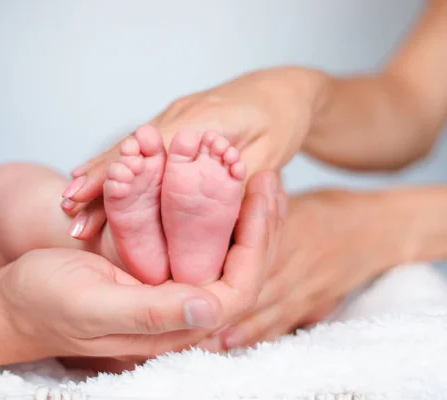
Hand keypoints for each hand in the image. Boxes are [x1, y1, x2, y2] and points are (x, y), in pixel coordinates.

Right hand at [0, 173, 282, 359]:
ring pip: (221, 253)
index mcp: (172, 326)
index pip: (238, 289)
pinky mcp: (153, 275)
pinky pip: (194, 243)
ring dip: (238, 214)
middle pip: (239, 269)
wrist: (14, 301)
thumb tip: (213, 308)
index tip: (261, 193)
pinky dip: (209, 212)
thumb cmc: (45, 303)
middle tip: (268, 176)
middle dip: (257, 223)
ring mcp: (167, 293)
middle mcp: (178, 313)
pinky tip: (217, 183)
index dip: (257, 241)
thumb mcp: (94, 305)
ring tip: (254, 174)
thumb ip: (152, 312)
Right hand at [61, 66, 324, 215]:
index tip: (83, 194)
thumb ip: (234, 183)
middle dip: (97, 179)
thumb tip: (207, 224)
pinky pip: (142, 148)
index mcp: (201, 123)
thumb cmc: (281, 121)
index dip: (114, 173)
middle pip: (129, 149)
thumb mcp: (268, 156)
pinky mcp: (176, 126)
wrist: (285, 90)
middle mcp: (180, 118)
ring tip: (71, 202)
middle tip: (67, 208)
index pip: (146, 151)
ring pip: (130, 149)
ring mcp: (174, 120)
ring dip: (101, 174)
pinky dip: (119, 165)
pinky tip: (97, 179)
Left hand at [201, 189, 402, 350]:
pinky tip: (229, 344)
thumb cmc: (331, 211)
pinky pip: (281, 325)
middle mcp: (295, 266)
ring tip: (197, 336)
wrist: (380, 230)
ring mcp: (305, 290)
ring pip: (262, 312)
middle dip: (217, 305)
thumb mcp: (296, 202)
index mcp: (289, 236)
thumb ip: (262, 210)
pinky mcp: (313, 306)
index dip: (219, 269)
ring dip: (229, 326)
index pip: (249, 254)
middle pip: (250, 290)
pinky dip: (255, 335)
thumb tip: (226, 203)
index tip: (187, 281)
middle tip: (184, 315)